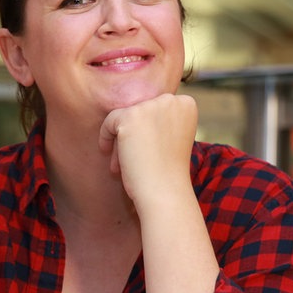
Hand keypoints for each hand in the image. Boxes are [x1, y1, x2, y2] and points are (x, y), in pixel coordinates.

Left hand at [98, 93, 197, 207]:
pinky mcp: (130, 116)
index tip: (148, 149)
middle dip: (134, 135)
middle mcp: (171, 100)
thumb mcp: (171, 137)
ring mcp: (150, 106)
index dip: (148, 130)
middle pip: (140, 110)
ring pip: (125, 116)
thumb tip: (136, 111)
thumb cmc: (168, 170)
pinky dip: (106, 137)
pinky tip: (107, 152)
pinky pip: (110, 121)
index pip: (156, 107)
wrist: (165, 191)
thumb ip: (160, 118)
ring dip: (121, 140)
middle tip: (133, 159)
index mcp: (186, 104)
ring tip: (123, 163)